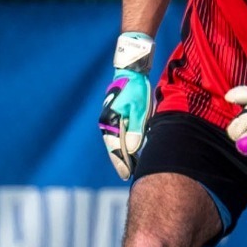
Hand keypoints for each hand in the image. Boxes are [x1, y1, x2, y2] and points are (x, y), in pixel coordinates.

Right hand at [99, 32, 154, 180]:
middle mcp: (107, 122)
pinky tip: (129, 151)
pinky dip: (122, 144)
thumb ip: (135, 129)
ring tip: (129, 168)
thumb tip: (132, 149)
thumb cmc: (135, 89)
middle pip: (113, 147)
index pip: (116, 148)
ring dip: (121, 154)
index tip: (128, 175)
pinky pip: (117, 134)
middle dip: (121, 162)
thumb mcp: (139, 109)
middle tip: (128, 176)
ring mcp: (109, 118)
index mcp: (110, 122)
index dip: (122, 163)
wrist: (130, 71)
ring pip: (114, 141)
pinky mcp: (114, 115)